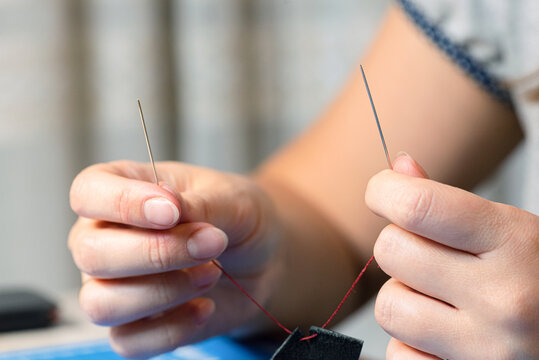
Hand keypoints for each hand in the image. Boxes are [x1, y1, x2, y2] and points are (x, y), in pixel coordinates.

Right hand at [69, 161, 280, 357]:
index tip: (172, 212)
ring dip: (164, 292)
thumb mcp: (230, 199)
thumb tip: (168, 206)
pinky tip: (205, 307)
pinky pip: (129, 341)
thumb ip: (198, 204)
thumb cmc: (235, 217)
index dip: (123, 203)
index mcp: (119, 189)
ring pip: (102, 304)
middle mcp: (104, 237)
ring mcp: (112, 285)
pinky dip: (173, 328)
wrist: (260, 259)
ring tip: (210, 274)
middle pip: (92, 254)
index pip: (88, 193)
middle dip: (156, 253)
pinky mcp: (132, 326)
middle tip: (209, 243)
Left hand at [366, 154, 538, 359]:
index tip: (383, 193)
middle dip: (399, 246)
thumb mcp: (511, 230)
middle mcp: (502, 298)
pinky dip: (410, 341)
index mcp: (514, 243)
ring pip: (388, 307)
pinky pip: (398, 353)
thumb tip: (397, 170)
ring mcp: (485, 347)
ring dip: (402, 297)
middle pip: (391, 252)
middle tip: (426, 253)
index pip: (417, 206)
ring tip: (437, 297)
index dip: (384, 192)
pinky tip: (442, 332)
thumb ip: (449, 202)